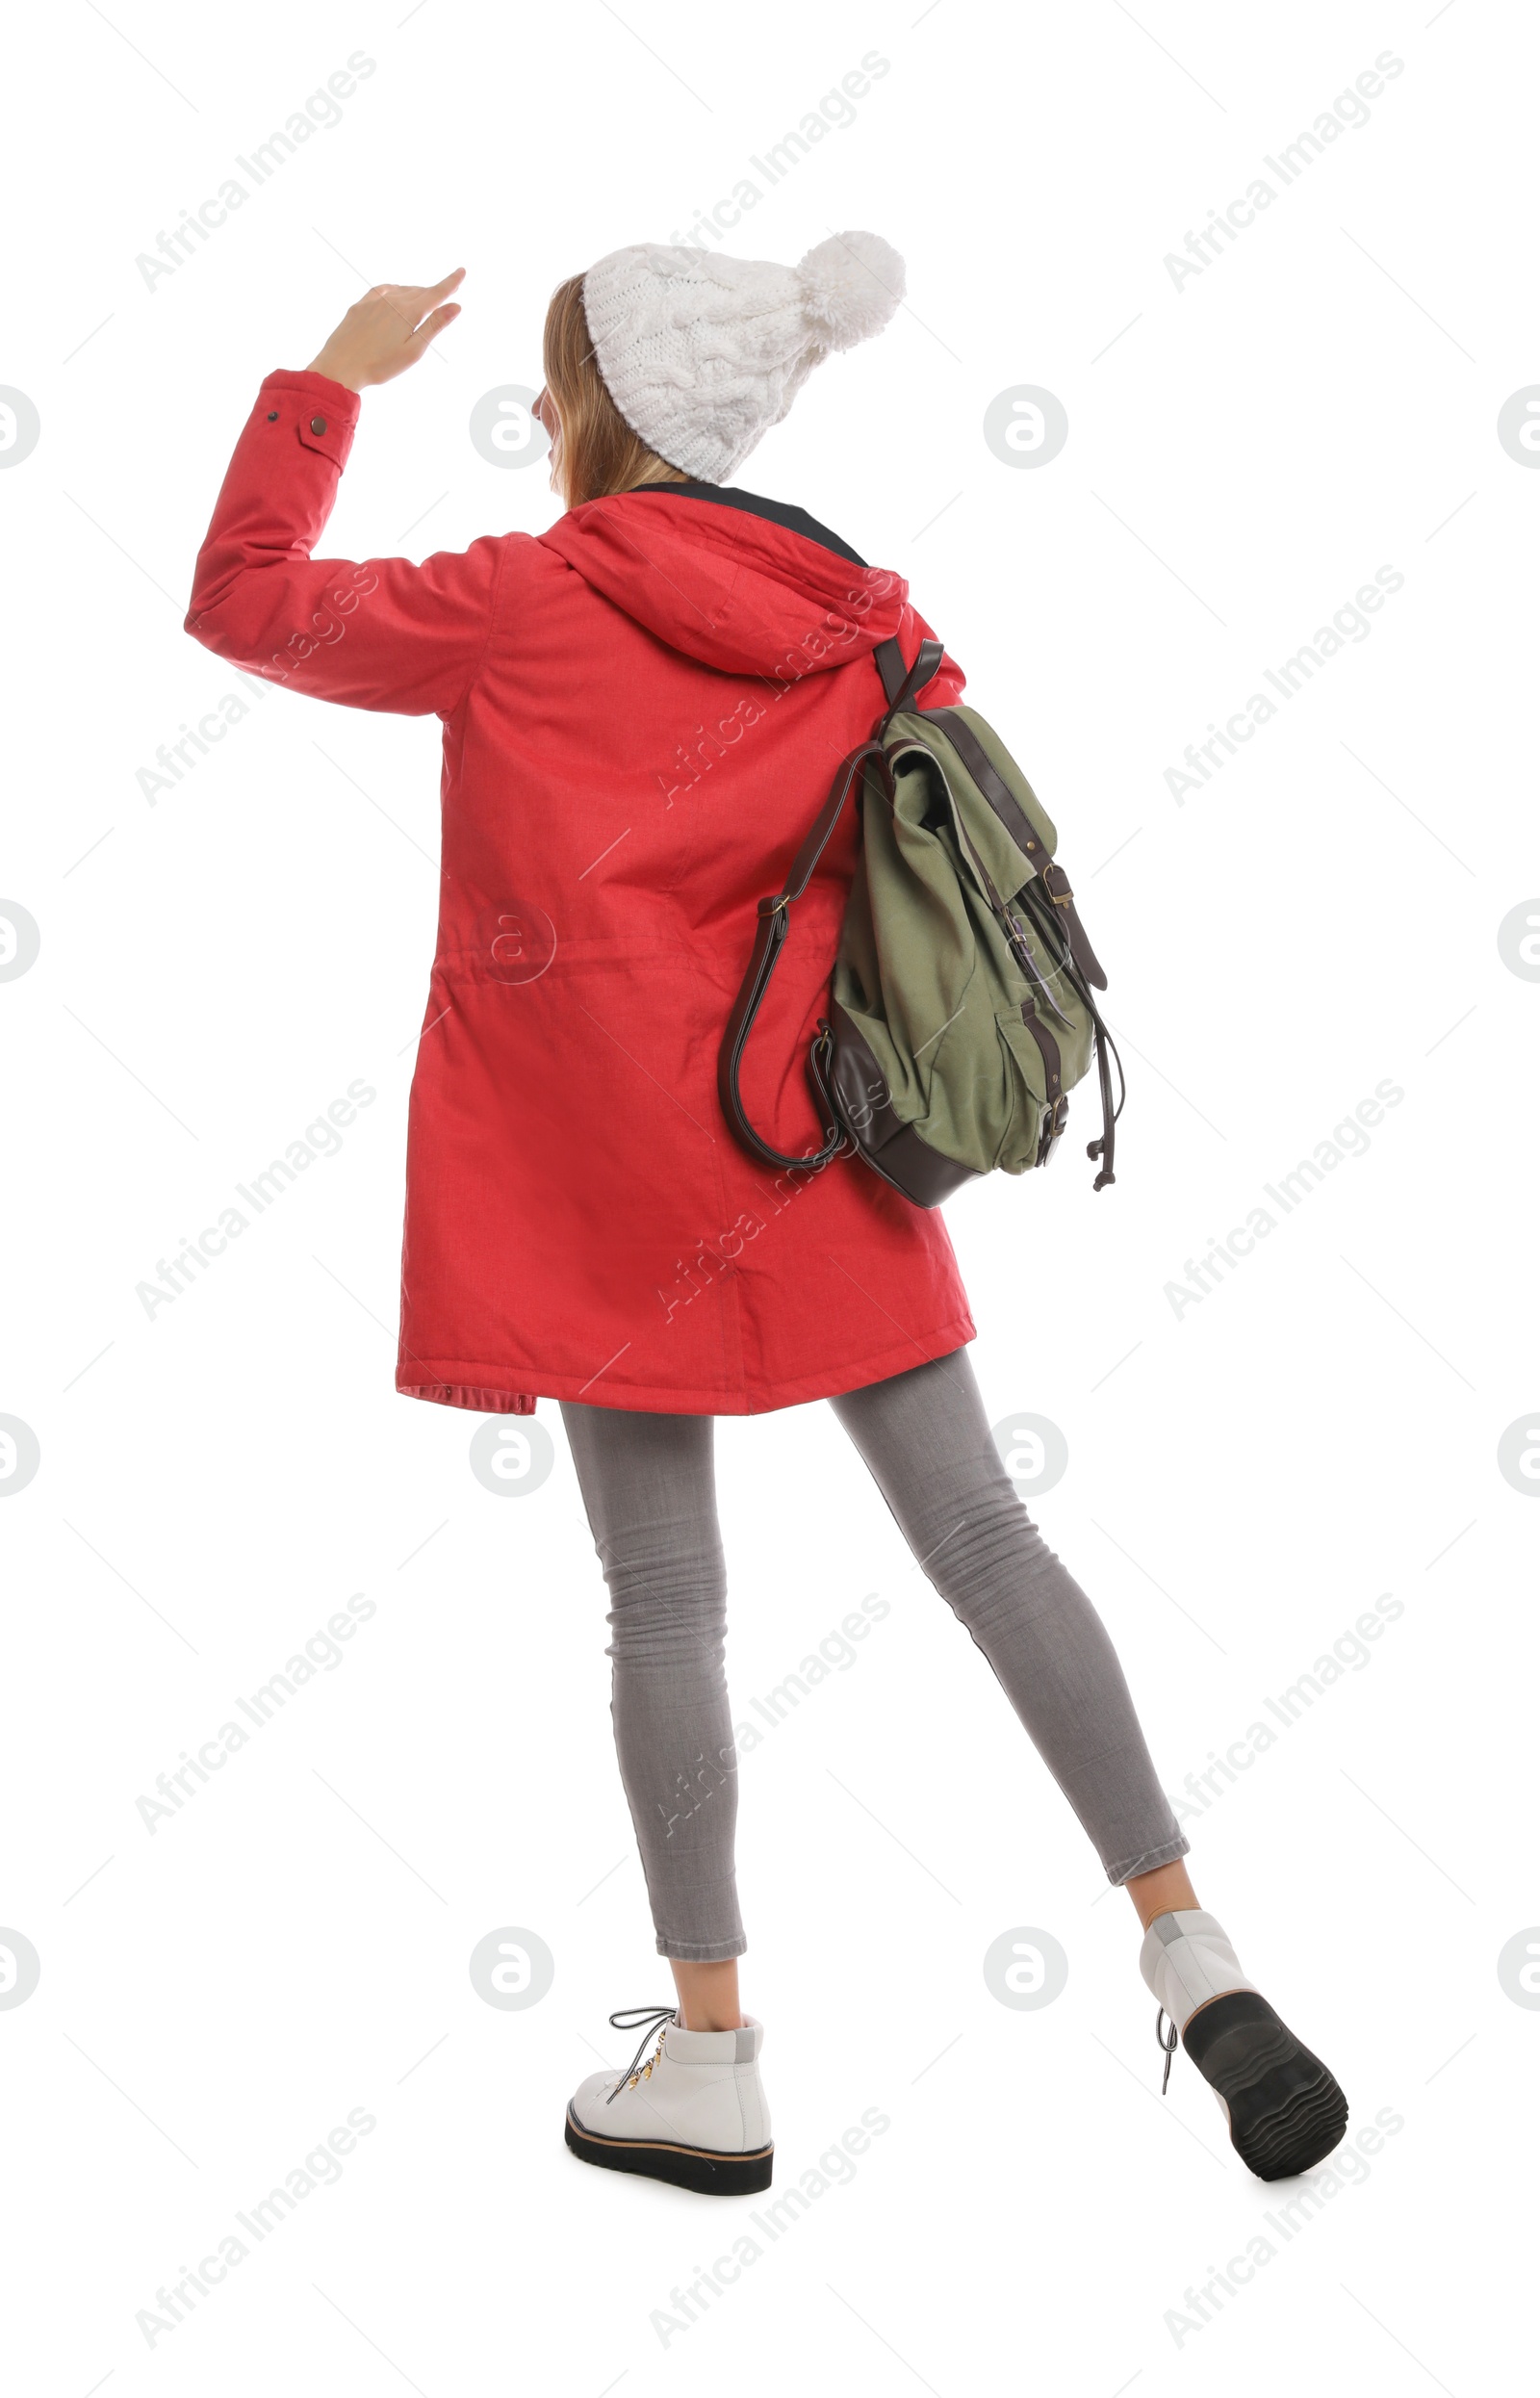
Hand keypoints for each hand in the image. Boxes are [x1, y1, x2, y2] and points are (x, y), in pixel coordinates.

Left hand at [306, 269, 464, 392]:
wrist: (341, 367)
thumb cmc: (380, 365)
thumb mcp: (414, 350)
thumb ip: (435, 326)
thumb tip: (456, 306)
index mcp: (408, 312)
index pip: (436, 293)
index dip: (451, 282)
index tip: (462, 271)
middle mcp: (392, 300)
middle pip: (420, 291)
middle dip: (434, 291)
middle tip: (447, 291)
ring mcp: (374, 300)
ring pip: (402, 290)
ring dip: (415, 292)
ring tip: (422, 299)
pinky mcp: (360, 305)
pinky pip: (382, 290)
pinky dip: (395, 291)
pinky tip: (396, 295)